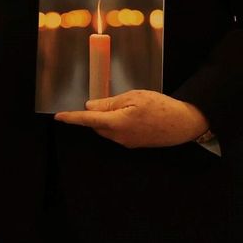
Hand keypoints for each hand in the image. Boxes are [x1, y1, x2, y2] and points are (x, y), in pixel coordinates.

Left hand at [54, 91, 210, 147]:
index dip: (72, 117)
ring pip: (106, 130)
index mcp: (117, 123)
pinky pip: (117, 134)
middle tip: (105, 100)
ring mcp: (127, 143)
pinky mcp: (134, 145)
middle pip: (96, 125)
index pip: (88, 119)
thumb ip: (109, 103)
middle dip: (94, 114)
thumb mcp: (134, 97)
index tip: (58, 116)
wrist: (185, 123)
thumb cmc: (161, 106)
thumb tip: (90, 106)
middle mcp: (119, 136)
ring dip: (106, 119)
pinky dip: (116, 124)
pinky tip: (130, 115)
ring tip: (125, 106)